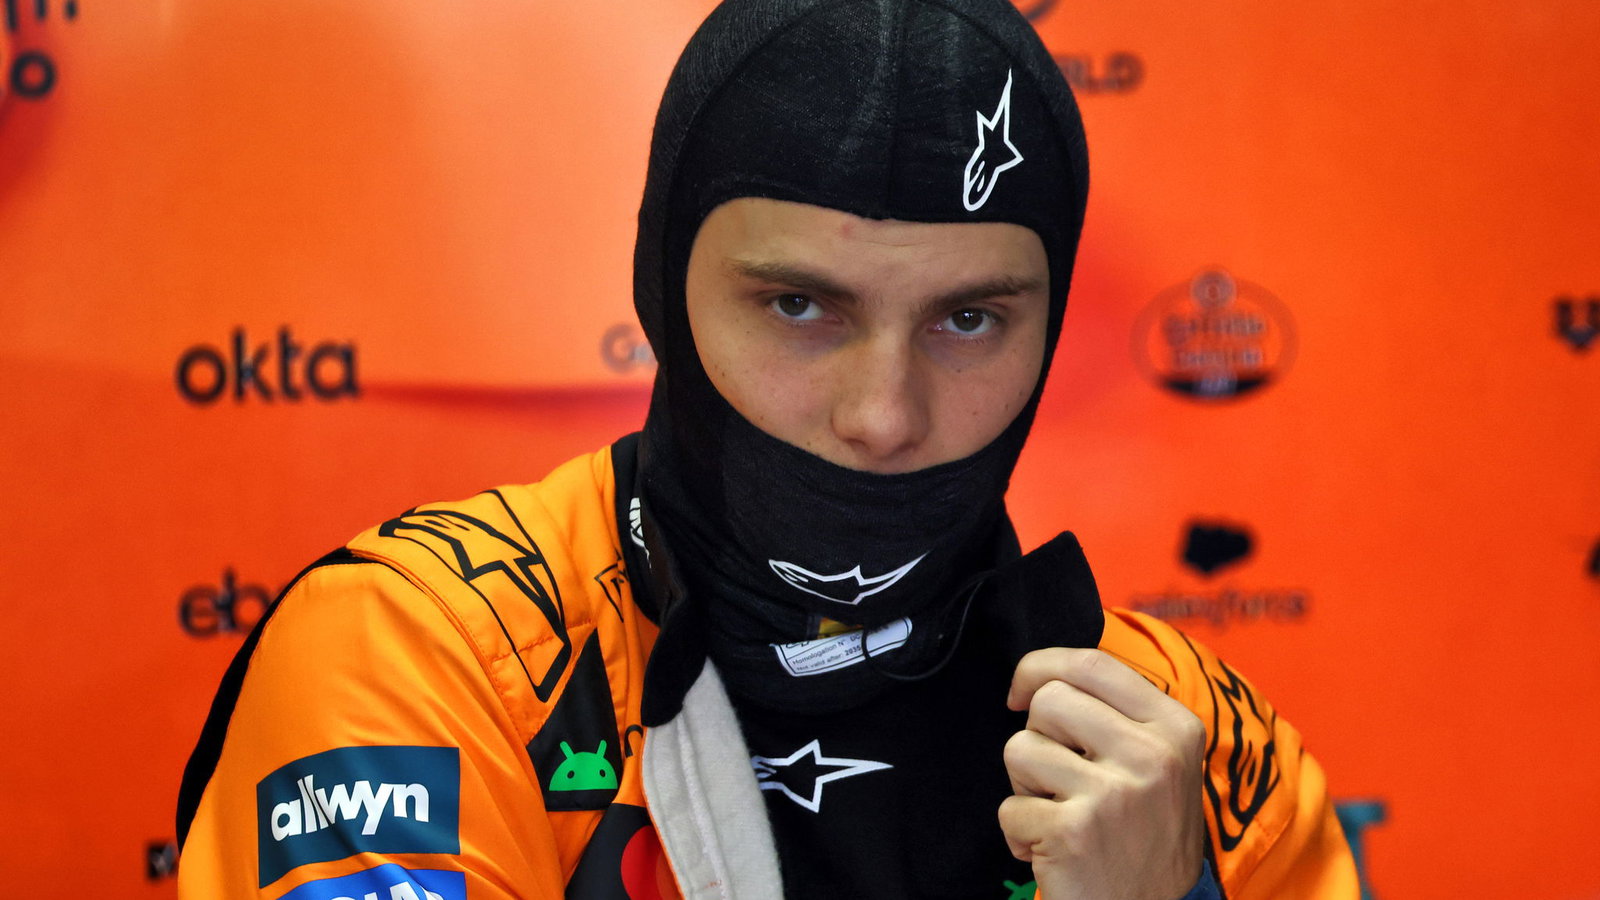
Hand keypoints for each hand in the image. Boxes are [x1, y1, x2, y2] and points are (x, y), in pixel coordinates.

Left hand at [999, 648, 1206, 899]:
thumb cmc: (1144, 836)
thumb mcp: (1161, 765)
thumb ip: (1119, 715)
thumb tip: (1041, 677)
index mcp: (1176, 728)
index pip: (1093, 663)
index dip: (1041, 666)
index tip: (1019, 691)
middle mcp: (1151, 755)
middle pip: (1048, 700)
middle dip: (1036, 736)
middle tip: (1057, 778)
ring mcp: (1114, 793)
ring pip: (1020, 748)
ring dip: (1024, 787)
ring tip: (1058, 815)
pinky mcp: (1074, 831)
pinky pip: (1010, 808)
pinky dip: (1019, 835)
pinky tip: (1053, 852)